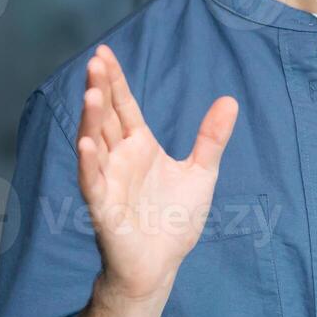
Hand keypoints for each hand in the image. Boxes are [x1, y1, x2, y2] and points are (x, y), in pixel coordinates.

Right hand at [75, 45, 238, 302]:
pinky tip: (86, 145)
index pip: (123, 106)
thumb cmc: (174, 218)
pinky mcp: (104, 210)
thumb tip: (230, 100)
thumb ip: (211, 138)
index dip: (114, 81)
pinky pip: (93, 184)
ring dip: (91, 121)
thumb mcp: (202, 172)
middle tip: (95, 61)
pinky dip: (89, 165)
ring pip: (95, 146)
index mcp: (139, 146)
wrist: (161, 263)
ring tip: (91, 94)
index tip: (103, 53)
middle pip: (105, 118)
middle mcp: (118, 159)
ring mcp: (108, 182)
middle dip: (99, 90)